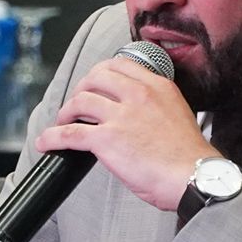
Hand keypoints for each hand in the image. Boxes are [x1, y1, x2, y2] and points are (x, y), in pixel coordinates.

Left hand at [34, 57, 218, 211]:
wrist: (195, 176)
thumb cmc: (189, 155)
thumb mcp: (177, 113)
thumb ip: (155, 106)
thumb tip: (135, 115)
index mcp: (158, 86)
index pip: (119, 65)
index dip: (100, 73)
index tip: (95, 83)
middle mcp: (138, 95)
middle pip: (95, 77)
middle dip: (81, 88)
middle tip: (77, 102)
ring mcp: (121, 116)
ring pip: (80, 101)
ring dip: (66, 112)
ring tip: (63, 122)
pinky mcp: (107, 140)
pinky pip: (70, 133)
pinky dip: (53, 137)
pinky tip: (47, 142)